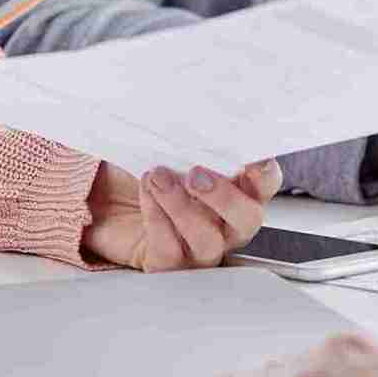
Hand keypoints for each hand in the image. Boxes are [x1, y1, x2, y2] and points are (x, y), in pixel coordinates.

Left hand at [80, 160, 280, 270]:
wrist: (111, 205)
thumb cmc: (152, 174)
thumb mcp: (169, 150)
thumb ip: (186, 140)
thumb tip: (182, 111)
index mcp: (236, 191)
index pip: (265, 185)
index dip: (265, 175)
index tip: (255, 161)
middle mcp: (226, 225)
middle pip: (247, 220)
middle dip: (224, 197)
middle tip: (195, 174)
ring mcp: (200, 249)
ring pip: (208, 240)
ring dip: (182, 207)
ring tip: (157, 178)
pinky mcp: (170, 264)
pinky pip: (170, 251)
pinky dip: (157, 220)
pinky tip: (146, 196)